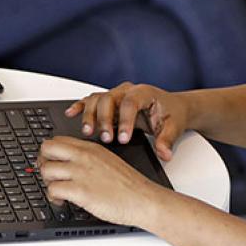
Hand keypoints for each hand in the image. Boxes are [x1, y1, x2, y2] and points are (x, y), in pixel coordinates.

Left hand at [36, 135, 162, 226]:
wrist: (142, 199)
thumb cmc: (129, 185)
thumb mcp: (108, 161)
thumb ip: (88, 158)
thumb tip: (69, 162)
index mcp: (91, 148)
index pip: (58, 140)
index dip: (50, 152)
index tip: (53, 162)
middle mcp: (84, 157)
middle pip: (46, 149)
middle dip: (43, 162)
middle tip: (50, 174)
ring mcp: (81, 173)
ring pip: (46, 170)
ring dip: (47, 182)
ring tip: (57, 191)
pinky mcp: (80, 191)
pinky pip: (52, 189)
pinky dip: (53, 197)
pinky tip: (62, 200)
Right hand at [66, 82, 191, 161]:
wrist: (172, 106)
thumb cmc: (172, 114)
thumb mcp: (174, 127)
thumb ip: (167, 140)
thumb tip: (164, 154)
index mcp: (144, 93)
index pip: (130, 103)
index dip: (125, 120)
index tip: (123, 139)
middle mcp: (127, 91)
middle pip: (108, 99)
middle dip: (105, 119)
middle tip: (106, 138)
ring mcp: (116, 95)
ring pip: (97, 99)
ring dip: (90, 115)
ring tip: (88, 133)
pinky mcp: (109, 102)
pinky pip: (91, 101)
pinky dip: (80, 106)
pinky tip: (71, 114)